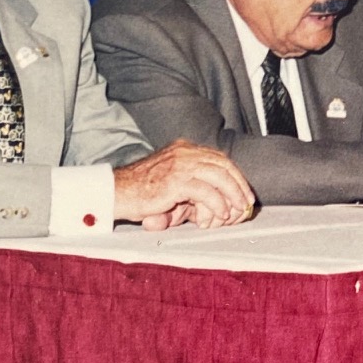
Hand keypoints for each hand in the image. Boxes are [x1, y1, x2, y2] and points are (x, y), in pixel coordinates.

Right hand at [114, 139, 255, 229]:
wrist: (116, 192)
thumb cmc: (141, 192)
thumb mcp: (172, 185)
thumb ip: (194, 189)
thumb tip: (220, 204)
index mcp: (184, 149)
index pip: (219, 158)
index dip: (235, 175)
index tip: (244, 192)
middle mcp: (185, 152)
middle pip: (223, 164)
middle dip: (238, 184)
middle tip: (246, 202)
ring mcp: (180, 164)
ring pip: (219, 175)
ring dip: (232, 194)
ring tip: (236, 210)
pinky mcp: (175, 180)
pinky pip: (205, 191)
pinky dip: (217, 203)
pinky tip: (220, 213)